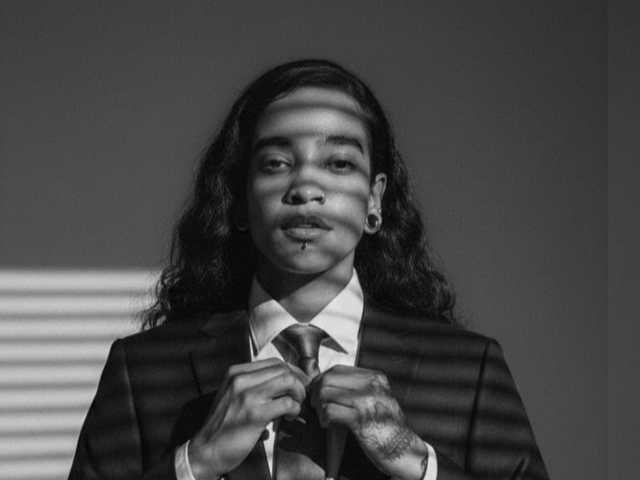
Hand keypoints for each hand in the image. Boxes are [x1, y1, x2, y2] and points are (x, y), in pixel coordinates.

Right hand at [189, 358, 307, 478]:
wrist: (206, 450)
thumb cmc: (223, 424)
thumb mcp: (233, 395)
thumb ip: (253, 384)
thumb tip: (285, 380)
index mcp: (236, 372)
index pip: (274, 362)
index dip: (292, 372)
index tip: (299, 384)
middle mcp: (240, 380)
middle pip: (283, 369)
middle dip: (299, 382)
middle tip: (300, 397)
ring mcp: (247, 396)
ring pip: (288, 381)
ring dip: (299, 394)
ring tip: (296, 406)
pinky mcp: (254, 415)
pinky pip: (287, 403)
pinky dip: (295, 409)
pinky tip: (290, 418)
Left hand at [310, 365, 427, 479]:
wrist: (405, 450)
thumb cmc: (386, 427)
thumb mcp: (377, 398)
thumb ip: (357, 387)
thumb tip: (325, 381)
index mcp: (375, 377)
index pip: (337, 369)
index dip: (322, 380)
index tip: (317, 392)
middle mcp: (372, 385)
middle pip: (329, 379)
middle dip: (316, 392)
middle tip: (316, 405)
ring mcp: (367, 401)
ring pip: (326, 393)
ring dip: (319, 407)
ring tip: (323, 417)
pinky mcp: (361, 419)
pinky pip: (330, 410)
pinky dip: (324, 418)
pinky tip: (327, 425)